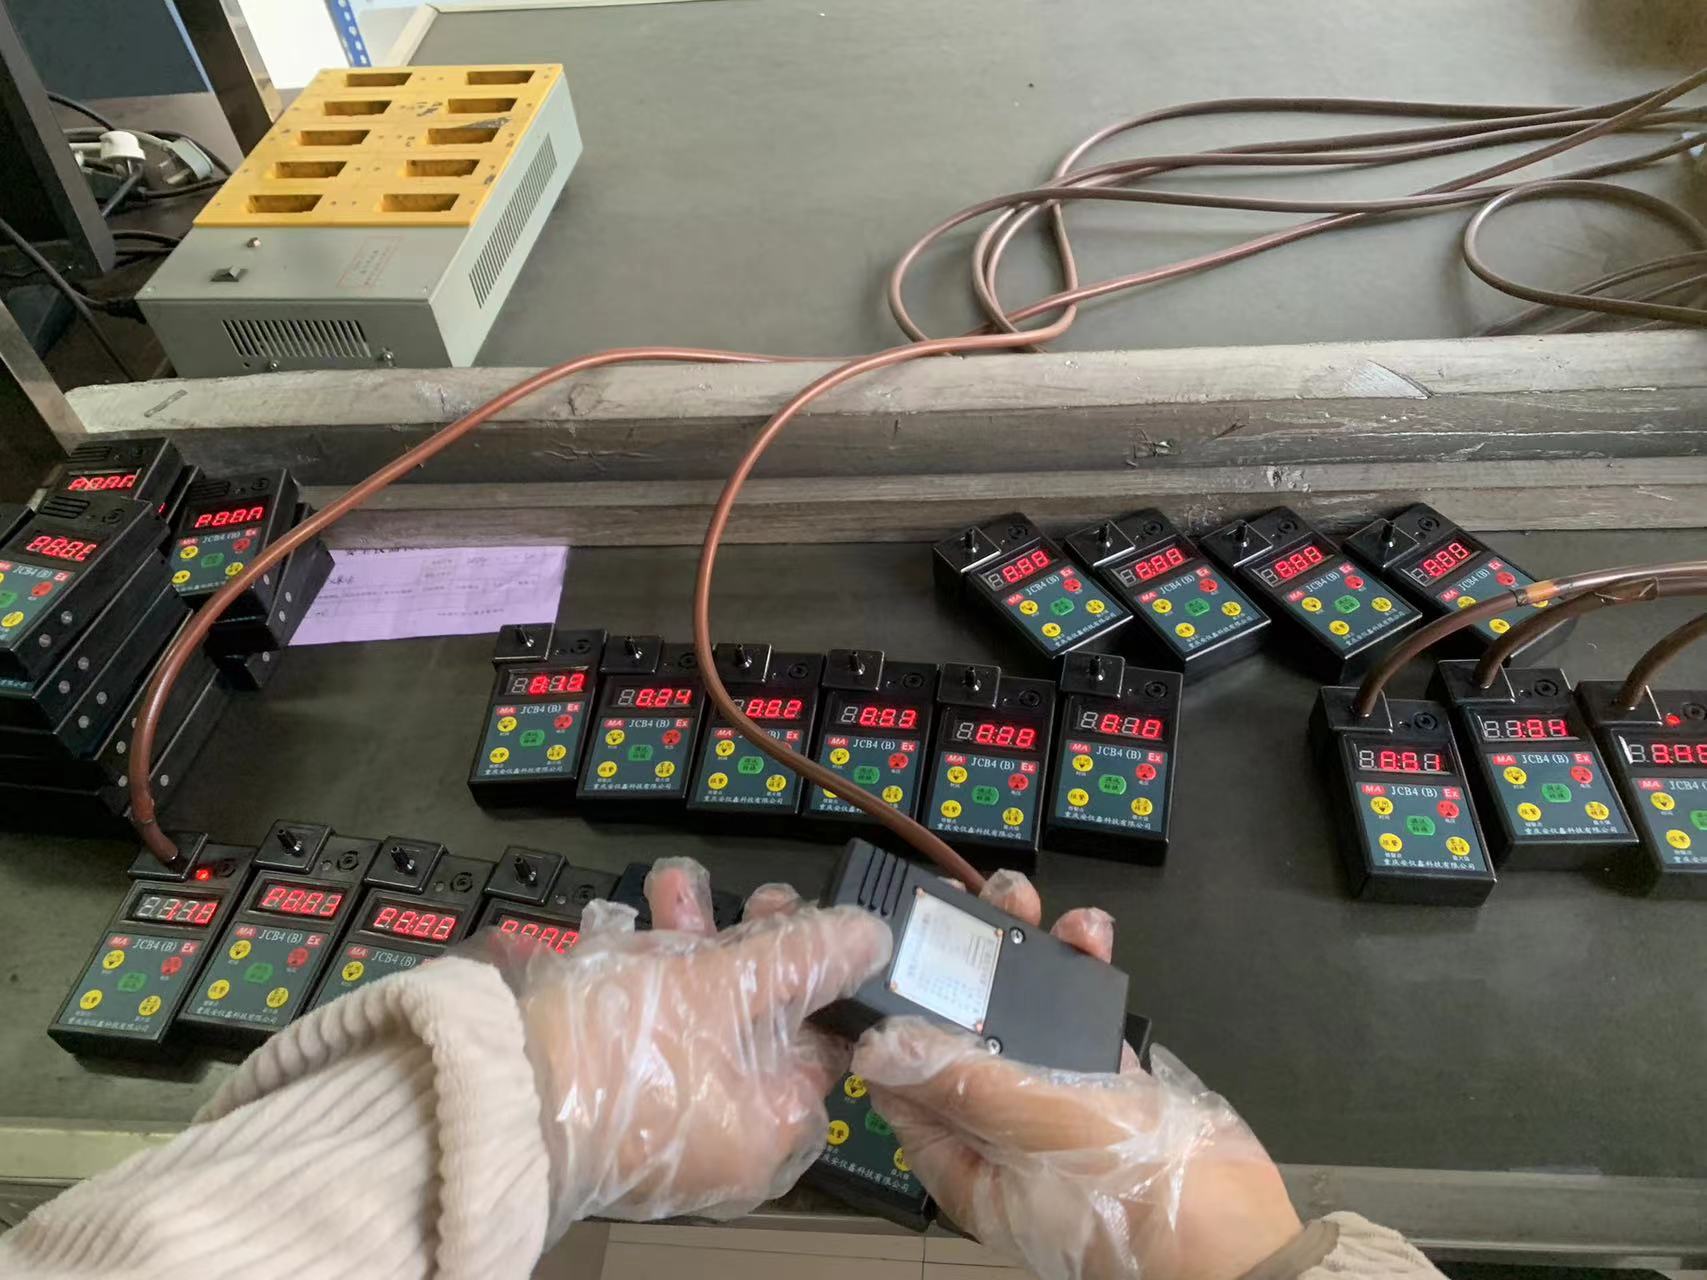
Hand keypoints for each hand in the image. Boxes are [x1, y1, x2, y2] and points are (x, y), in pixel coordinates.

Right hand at [475, 858, 889, 1235]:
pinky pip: (636, 1028)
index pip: (822, 1043)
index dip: (821, 970)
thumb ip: (806, 955)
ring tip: (671, 882)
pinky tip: (615, 921)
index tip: (805, 915)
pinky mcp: (605, 1098)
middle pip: (755, 1022)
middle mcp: (722, 1138)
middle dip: (746, 941)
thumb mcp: (731, 982)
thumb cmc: (630, 1045)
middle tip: (751, 893)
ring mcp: (661, 1120)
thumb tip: (874, 939)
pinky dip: (632, 970)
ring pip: (691, 1014)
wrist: (497, 1093)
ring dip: (686, 939)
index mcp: (770, 1127)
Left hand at [853, 870, 1300, 1279]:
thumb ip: (962, 1082)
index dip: (893, 1017)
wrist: (1239, 1234)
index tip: (893, 950)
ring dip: (1025, 957)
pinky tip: (1091, 935)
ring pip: (1023, 1018)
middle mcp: (1002, 1132)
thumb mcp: (1036, 1127)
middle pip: (963, 1037)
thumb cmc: (1130, 1196)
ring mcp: (1057, 1105)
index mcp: (965, 1160)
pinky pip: (1081, 1018)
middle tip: (967, 906)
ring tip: (1028, 902)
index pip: (904, 1086)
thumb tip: (879, 1048)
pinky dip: (1082, 974)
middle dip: (962, 967)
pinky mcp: (1109, 1082)